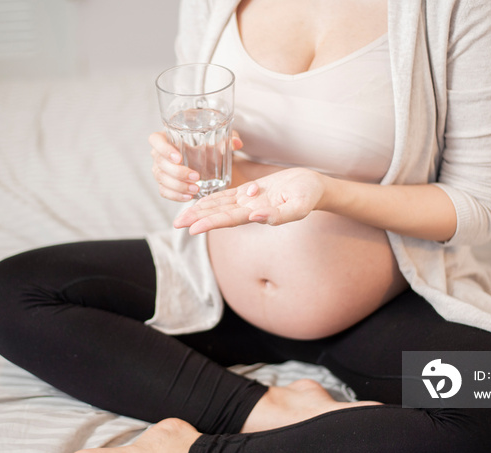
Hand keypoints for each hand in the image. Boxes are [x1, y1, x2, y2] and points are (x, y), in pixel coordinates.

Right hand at [149, 131, 242, 201]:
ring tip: (196, 189)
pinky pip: (164, 191)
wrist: (210, 159)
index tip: (179, 157)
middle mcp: (160, 154)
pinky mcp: (165, 184)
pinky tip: (188, 197)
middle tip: (196, 177)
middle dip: (177, 172)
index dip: (163, 149)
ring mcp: (160, 170)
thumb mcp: (219, 140)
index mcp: (168, 137)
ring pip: (161, 179)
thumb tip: (237, 143)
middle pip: (159, 163)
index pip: (155, 140)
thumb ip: (228, 139)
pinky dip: (175, 196)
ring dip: (178, 186)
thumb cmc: (210, 145)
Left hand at [174, 167, 326, 234]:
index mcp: (259, 214)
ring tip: (180, 217)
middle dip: (197, 219)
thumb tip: (256, 217)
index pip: (230, 219)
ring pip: (219, 206)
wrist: (314, 186)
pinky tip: (197, 201)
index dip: (210, 223)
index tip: (192, 228)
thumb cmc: (309, 195)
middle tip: (176, 224)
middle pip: (219, 215)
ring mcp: (248, 202)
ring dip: (199, 210)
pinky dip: (211, 199)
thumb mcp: (299, 205)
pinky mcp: (249, 193)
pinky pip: (226, 196)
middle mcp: (249, 210)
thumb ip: (280, 215)